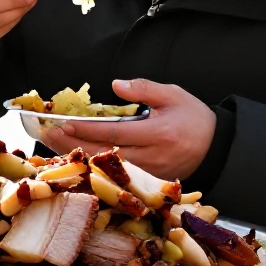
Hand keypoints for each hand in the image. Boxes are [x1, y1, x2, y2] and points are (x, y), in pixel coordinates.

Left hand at [42, 79, 216, 179]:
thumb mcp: (173, 95)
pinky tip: (75, 156)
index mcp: (157, 134)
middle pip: (104, 153)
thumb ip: (144, 89)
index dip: (87, 129)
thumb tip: (115, 84)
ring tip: (55, 144)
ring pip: (105, 167)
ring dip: (78, 156)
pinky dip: (92, 165)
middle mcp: (151, 157)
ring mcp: (148, 172)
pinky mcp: (146, 181)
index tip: (64, 123)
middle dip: (73, 144)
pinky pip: (113, 174)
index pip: (114, 133)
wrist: (217, 147)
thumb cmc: (194, 118)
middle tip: (49, 134)